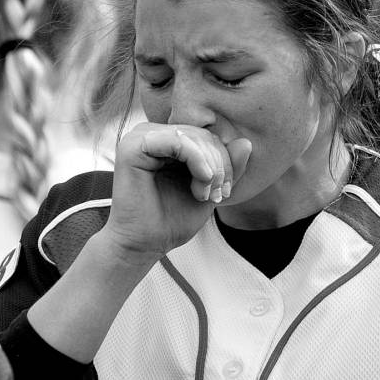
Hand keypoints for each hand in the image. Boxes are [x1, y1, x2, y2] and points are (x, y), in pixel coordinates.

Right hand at [100, 123, 251, 261]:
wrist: (144, 245)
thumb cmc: (173, 220)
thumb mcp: (210, 191)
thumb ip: (228, 168)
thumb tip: (247, 142)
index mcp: (168, 141)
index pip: (208, 136)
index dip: (225, 160)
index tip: (225, 192)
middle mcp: (153, 134)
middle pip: (203, 135)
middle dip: (219, 166)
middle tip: (215, 195)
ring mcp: (140, 137)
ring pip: (193, 137)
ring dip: (210, 167)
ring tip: (204, 194)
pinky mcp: (132, 146)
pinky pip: (178, 141)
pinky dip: (197, 160)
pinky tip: (201, 181)